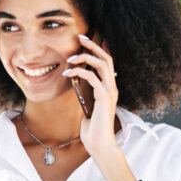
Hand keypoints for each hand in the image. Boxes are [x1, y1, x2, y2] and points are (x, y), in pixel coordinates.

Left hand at [62, 34, 118, 157]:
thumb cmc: (92, 129)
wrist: (99, 143)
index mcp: (109, 88)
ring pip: (102, 64)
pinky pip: (93, 78)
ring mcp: (110, 92)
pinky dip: (79, 72)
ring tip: (70, 58)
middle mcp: (112, 87)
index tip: (86, 40)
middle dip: (94, 45)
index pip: (107, 63)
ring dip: (85, 57)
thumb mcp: (87, 107)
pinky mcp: (104, 97)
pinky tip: (68, 74)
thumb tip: (76, 84)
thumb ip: (85, 95)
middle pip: (107, 58)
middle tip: (80, 37)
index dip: (99, 49)